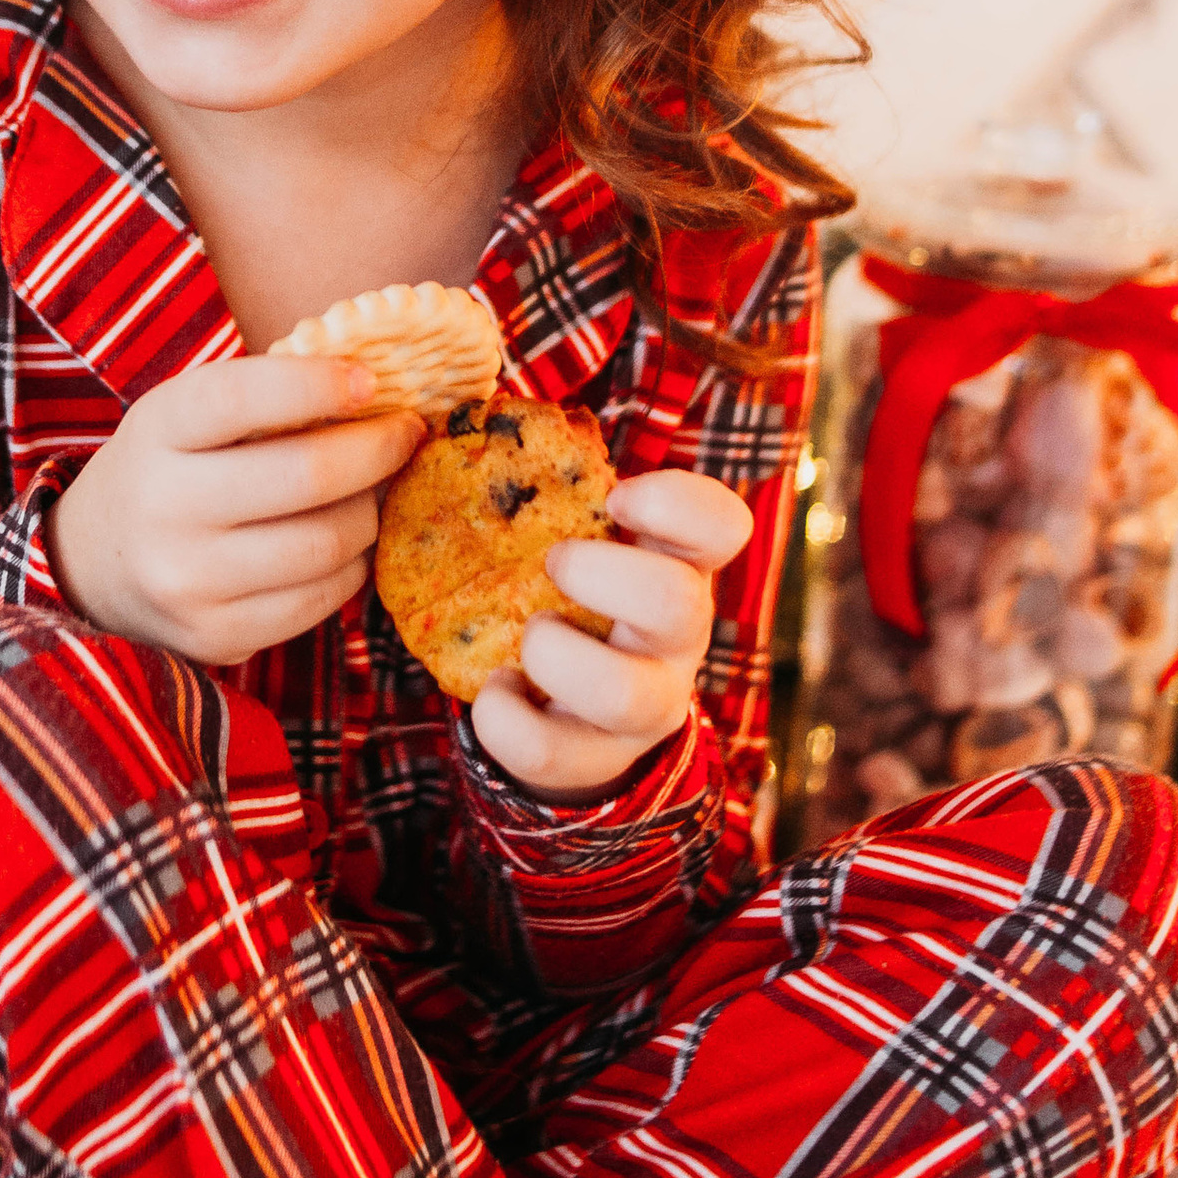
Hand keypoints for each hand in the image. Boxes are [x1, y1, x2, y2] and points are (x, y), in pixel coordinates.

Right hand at [47, 358, 423, 668]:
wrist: (93, 566)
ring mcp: (188, 582)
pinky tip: (346, 543)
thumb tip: (376, 389)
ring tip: (375, 491)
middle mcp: (164, 509)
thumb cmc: (166, 471)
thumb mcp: (183, 416)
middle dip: (377, 450)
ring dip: (371, 511)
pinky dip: (352, 566)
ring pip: (326, 543)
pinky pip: (321, 600)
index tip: (368, 379)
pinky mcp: (217, 637)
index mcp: (155, 433)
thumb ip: (261, 397)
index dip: (315, 384)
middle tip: (405, 433)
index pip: (239, 397)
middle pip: (305, 477)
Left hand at [469, 467, 752, 802]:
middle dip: (605, 576)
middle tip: (553, 563)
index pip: (722, 526)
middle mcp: (675, 638)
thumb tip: (456, 419)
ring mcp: (643, 705)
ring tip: (526, 636)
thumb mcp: (580, 540)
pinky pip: (547, 747)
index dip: (677, 504)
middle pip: (680, 605)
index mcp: (675, 566)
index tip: (617, 496)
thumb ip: (551, 491)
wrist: (565, 717)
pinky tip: (496, 689)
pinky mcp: (593, 759)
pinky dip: (503, 715)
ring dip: (556, 655)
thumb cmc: (569, 600)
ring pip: (625, 693)